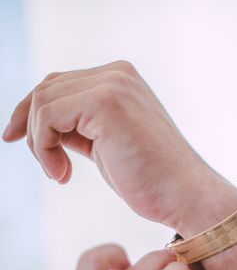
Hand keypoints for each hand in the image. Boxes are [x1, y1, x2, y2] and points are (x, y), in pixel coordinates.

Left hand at [2, 61, 222, 228]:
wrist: (185, 195)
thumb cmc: (152, 179)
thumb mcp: (105, 144)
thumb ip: (77, 125)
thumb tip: (35, 123)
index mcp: (121, 79)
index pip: (59, 84)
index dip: (31, 112)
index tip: (15, 139)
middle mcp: (117, 74)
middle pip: (46, 88)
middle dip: (31, 128)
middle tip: (48, 166)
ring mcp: (113, 84)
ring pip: (42, 102)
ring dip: (39, 143)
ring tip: (60, 173)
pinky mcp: (105, 102)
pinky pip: (47, 117)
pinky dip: (44, 148)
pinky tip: (63, 174)